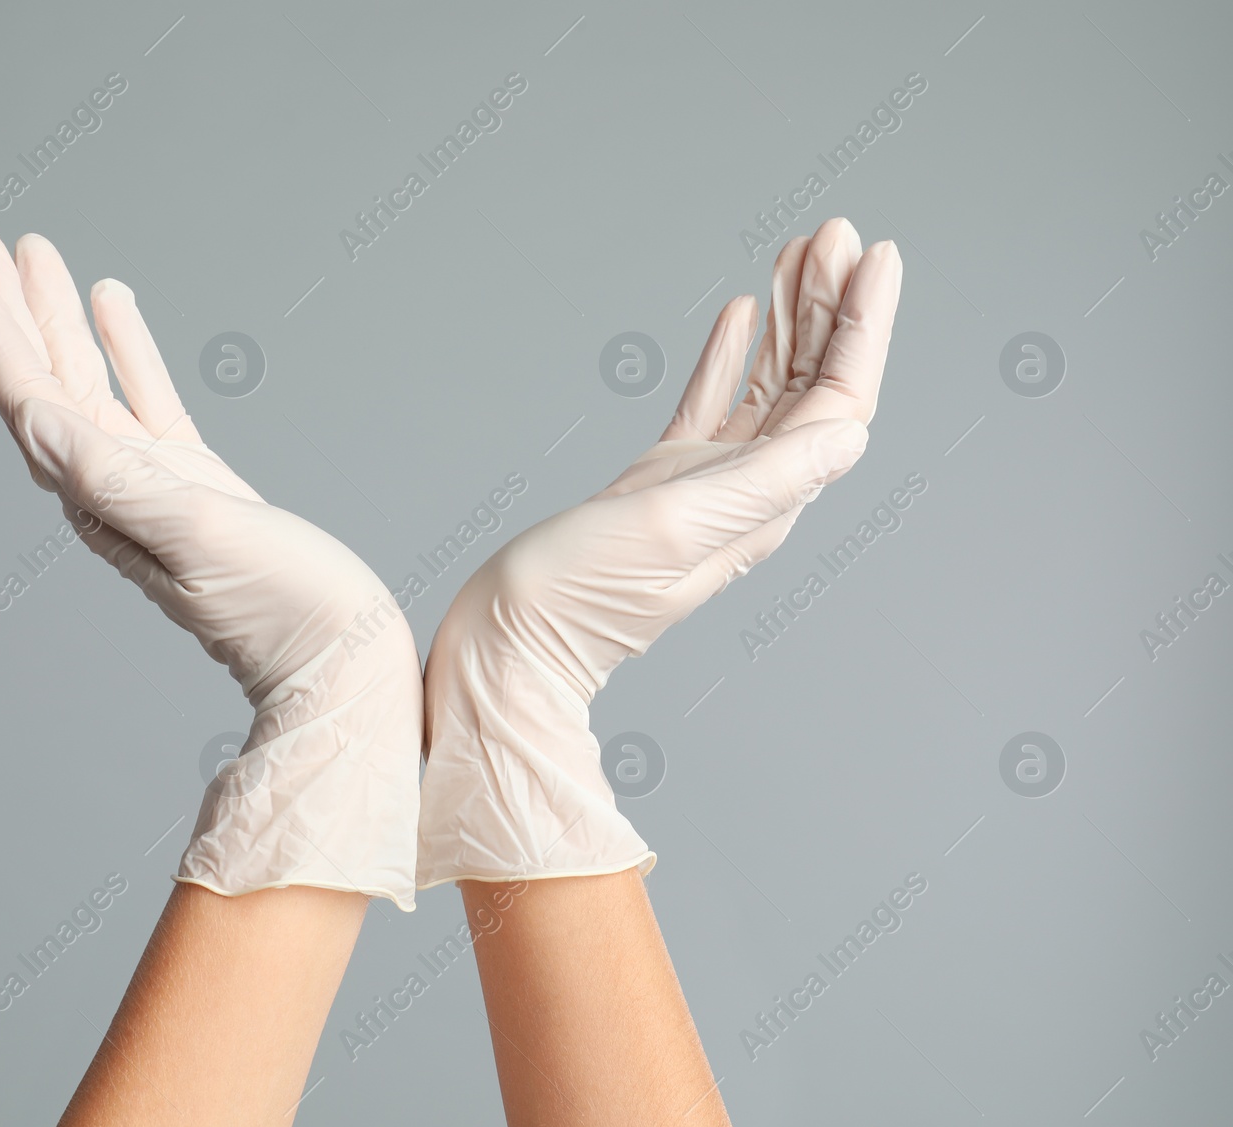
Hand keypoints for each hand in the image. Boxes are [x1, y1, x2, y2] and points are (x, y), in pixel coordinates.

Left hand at [0, 227, 421, 909]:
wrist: (339, 662)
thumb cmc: (283, 609)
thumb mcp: (200, 536)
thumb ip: (120, 481)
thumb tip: (39, 425)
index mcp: (104, 498)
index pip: (29, 398)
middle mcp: (113, 487)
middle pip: (43, 380)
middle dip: (7, 309)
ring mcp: (153, 483)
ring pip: (89, 381)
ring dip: (56, 318)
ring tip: (35, 253)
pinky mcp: (195, 483)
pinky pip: (146, 397)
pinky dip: (125, 348)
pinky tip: (112, 303)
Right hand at [417, 218, 901, 885]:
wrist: (507, 642)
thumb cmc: (579, 597)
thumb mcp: (676, 528)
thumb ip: (763, 481)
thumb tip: (850, 432)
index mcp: (762, 503)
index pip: (837, 403)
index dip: (862, 327)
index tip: (872, 254)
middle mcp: (745, 493)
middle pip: (810, 385)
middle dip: (828, 306)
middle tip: (834, 231)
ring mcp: (702, 486)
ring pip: (764, 388)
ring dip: (787, 321)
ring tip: (797, 252)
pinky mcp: (657, 484)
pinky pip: (710, 405)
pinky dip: (728, 357)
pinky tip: (736, 316)